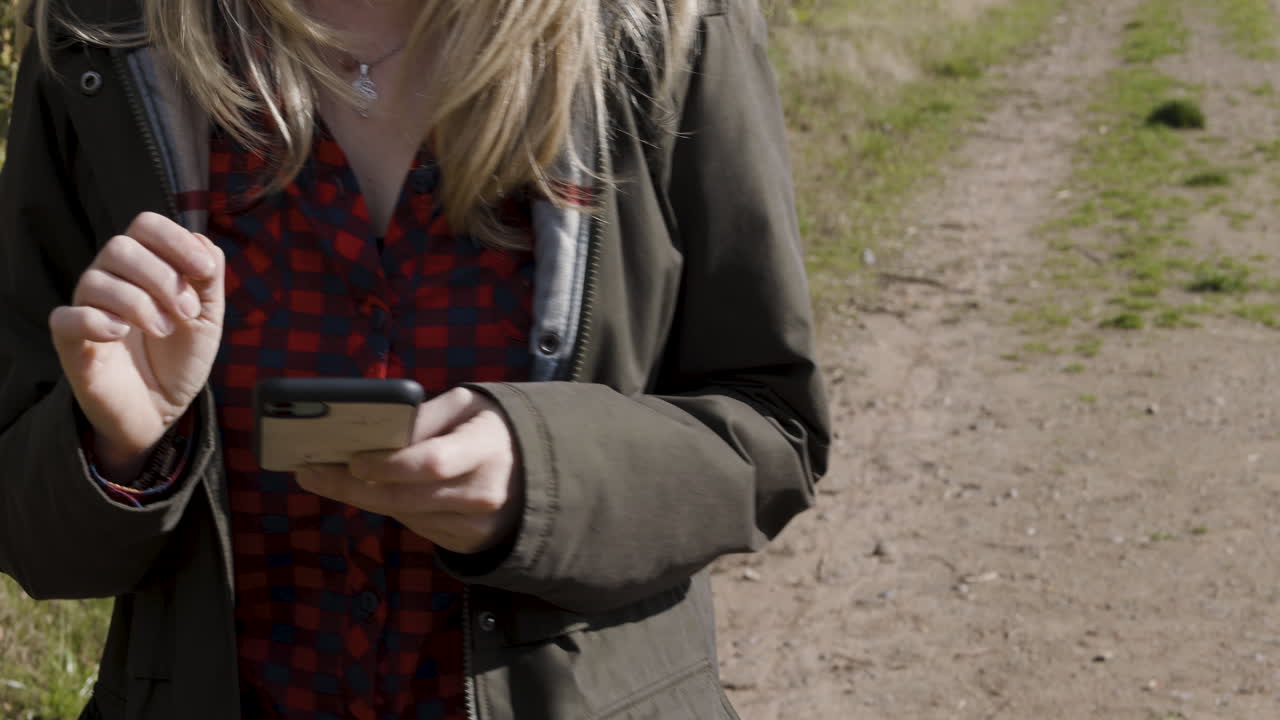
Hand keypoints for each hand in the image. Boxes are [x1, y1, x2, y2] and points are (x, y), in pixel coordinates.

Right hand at [49, 212, 224, 477]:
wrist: (163, 406)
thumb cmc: (181, 356)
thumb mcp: (207, 317)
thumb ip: (208, 279)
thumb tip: (203, 242)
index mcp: (144, 265)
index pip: (146, 225)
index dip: (176, 240)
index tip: (203, 270)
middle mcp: (111, 278)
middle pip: (121, 248)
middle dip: (162, 278)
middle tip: (187, 313)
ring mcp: (88, 308)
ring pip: (96, 280)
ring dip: (140, 304)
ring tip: (165, 331)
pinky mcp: (71, 341)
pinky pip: (66, 317)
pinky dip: (95, 321)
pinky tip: (121, 334)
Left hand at [296, 388, 521, 554]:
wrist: (536, 472)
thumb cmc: (492, 429)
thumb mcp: (468, 405)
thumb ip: (425, 415)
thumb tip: (377, 430)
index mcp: (485, 449)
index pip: (430, 462)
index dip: (387, 465)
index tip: (351, 459)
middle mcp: (482, 493)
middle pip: (404, 497)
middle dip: (351, 486)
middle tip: (310, 473)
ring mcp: (476, 525)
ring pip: (403, 514)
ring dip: (364, 496)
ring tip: (330, 476)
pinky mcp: (467, 543)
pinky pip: (416, 526)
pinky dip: (392, 507)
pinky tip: (377, 489)